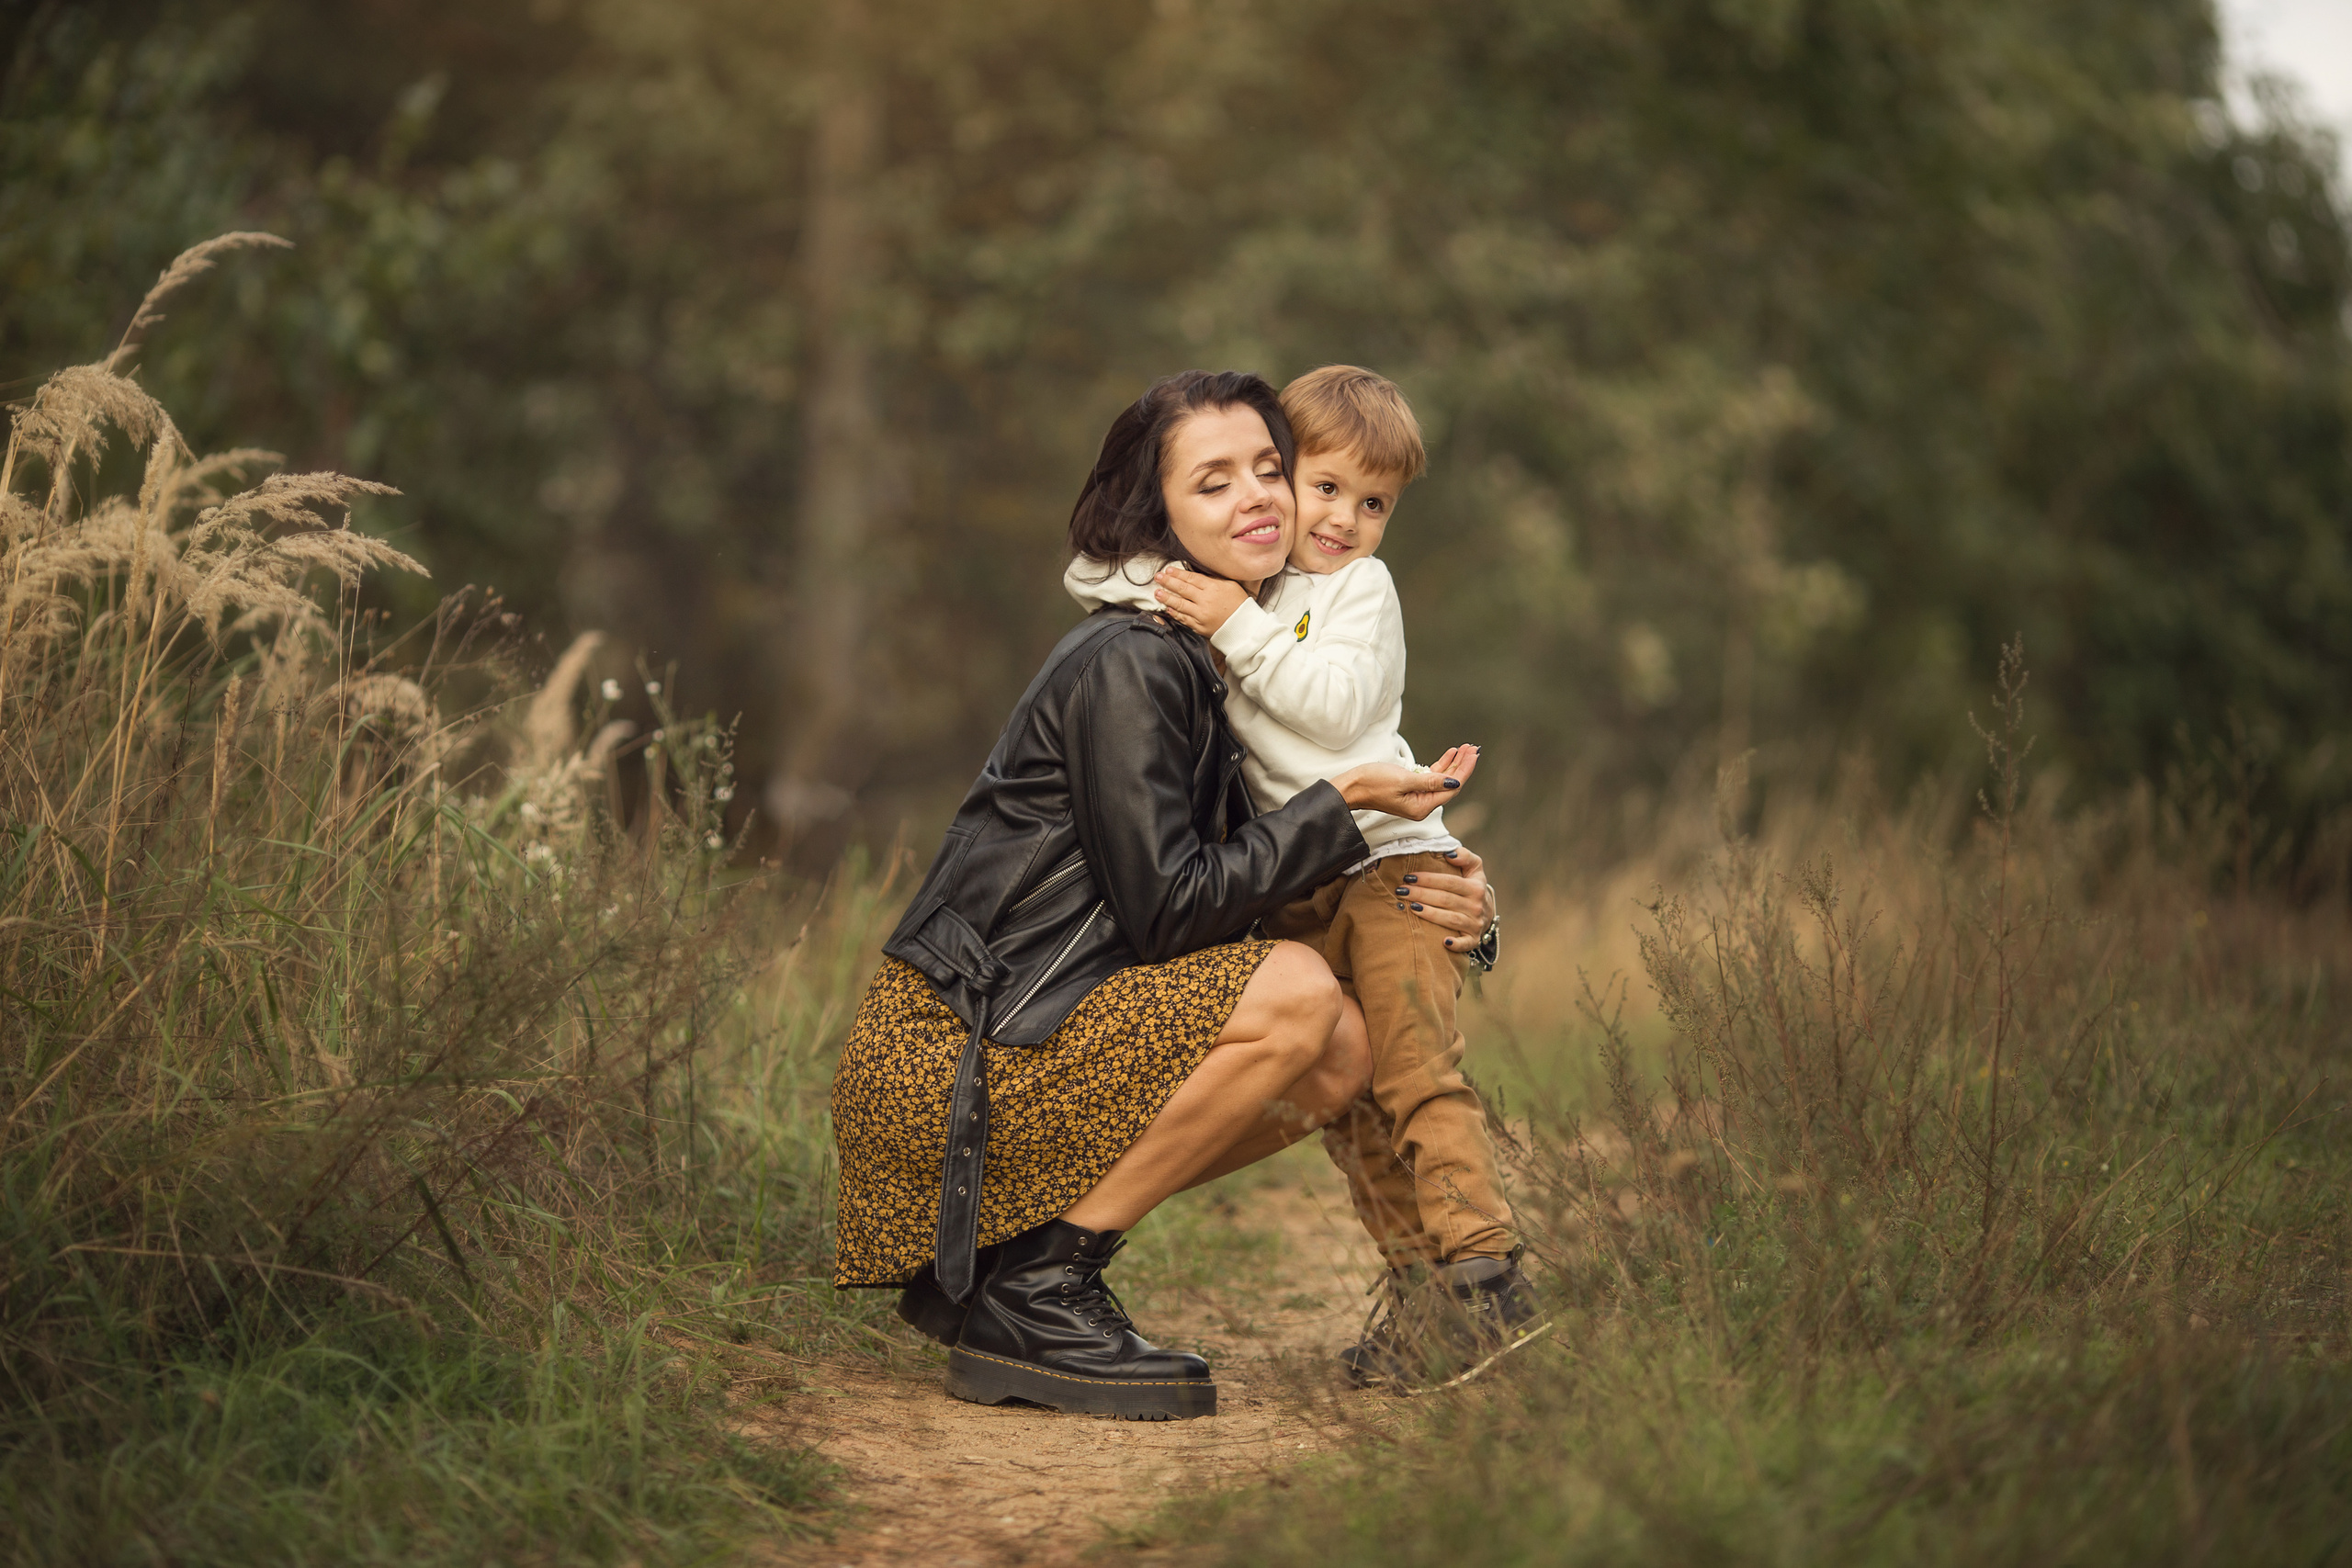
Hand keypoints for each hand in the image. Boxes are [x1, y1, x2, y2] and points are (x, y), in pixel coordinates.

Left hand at [1153, 567, 1249, 635]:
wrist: (1245, 627)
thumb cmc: (1240, 604)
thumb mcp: (1230, 586)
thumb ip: (1213, 580)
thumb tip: (1196, 576)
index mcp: (1213, 588)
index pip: (1191, 578)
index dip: (1178, 574)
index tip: (1168, 570)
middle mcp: (1205, 601)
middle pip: (1182, 589)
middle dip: (1168, 582)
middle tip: (1157, 577)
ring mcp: (1201, 615)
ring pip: (1180, 604)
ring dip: (1167, 598)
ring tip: (1157, 592)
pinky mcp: (1200, 627)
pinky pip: (1184, 619)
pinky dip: (1175, 613)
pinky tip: (1167, 608)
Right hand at [1332, 744, 1478, 821]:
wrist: (1351, 787)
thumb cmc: (1372, 783)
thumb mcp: (1403, 780)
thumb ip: (1430, 781)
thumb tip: (1454, 782)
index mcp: (1422, 807)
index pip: (1451, 788)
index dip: (1464, 770)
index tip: (1473, 754)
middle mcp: (1422, 805)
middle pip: (1449, 783)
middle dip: (1462, 765)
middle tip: (1473, 748)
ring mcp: (1416, 797)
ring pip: (1442, 779)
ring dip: (1453, 764)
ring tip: (1464, 748)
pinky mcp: (1410, 789)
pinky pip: (1431, 777)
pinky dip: (1440, 765)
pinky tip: (1449, 754)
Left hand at [1399, 842, 1496, 952]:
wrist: (1486, 912)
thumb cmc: (1472, 887)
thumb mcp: (1474, 869)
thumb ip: (1465, 857)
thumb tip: (1449, 853)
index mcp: (1475, 888)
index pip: (1449, 882)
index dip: (1428, 879)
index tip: (1409, 877)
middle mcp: (1476, 906)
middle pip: (1446, 900)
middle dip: (1422, 894)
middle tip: (1402, 891)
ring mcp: (1475, 924)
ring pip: (1451, 919)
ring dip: (1430, 914)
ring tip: (1412, 908)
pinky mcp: (1473, 939)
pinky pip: (1466, 944)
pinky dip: (1456, 944)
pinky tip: (1444, 942)